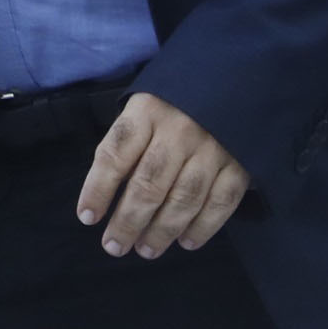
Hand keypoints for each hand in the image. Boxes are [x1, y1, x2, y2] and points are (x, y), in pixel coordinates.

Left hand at [77, 92, 250, 257]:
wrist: (236, 78)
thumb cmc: (177, 100)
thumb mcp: (145, 105)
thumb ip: (128, 142)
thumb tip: (104, 194)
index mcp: (147, 111)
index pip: (115, 154)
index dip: (98, 189)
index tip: (87, 217)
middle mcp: (178, 129)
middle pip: (148, 184)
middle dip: (128, 221)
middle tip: (114, 246)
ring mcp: (212, 147)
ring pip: (183, 199)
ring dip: (161, 231)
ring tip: (145, 250)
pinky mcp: (240, 163)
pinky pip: (219, 203)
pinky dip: (202, 227)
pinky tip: (185, 241)